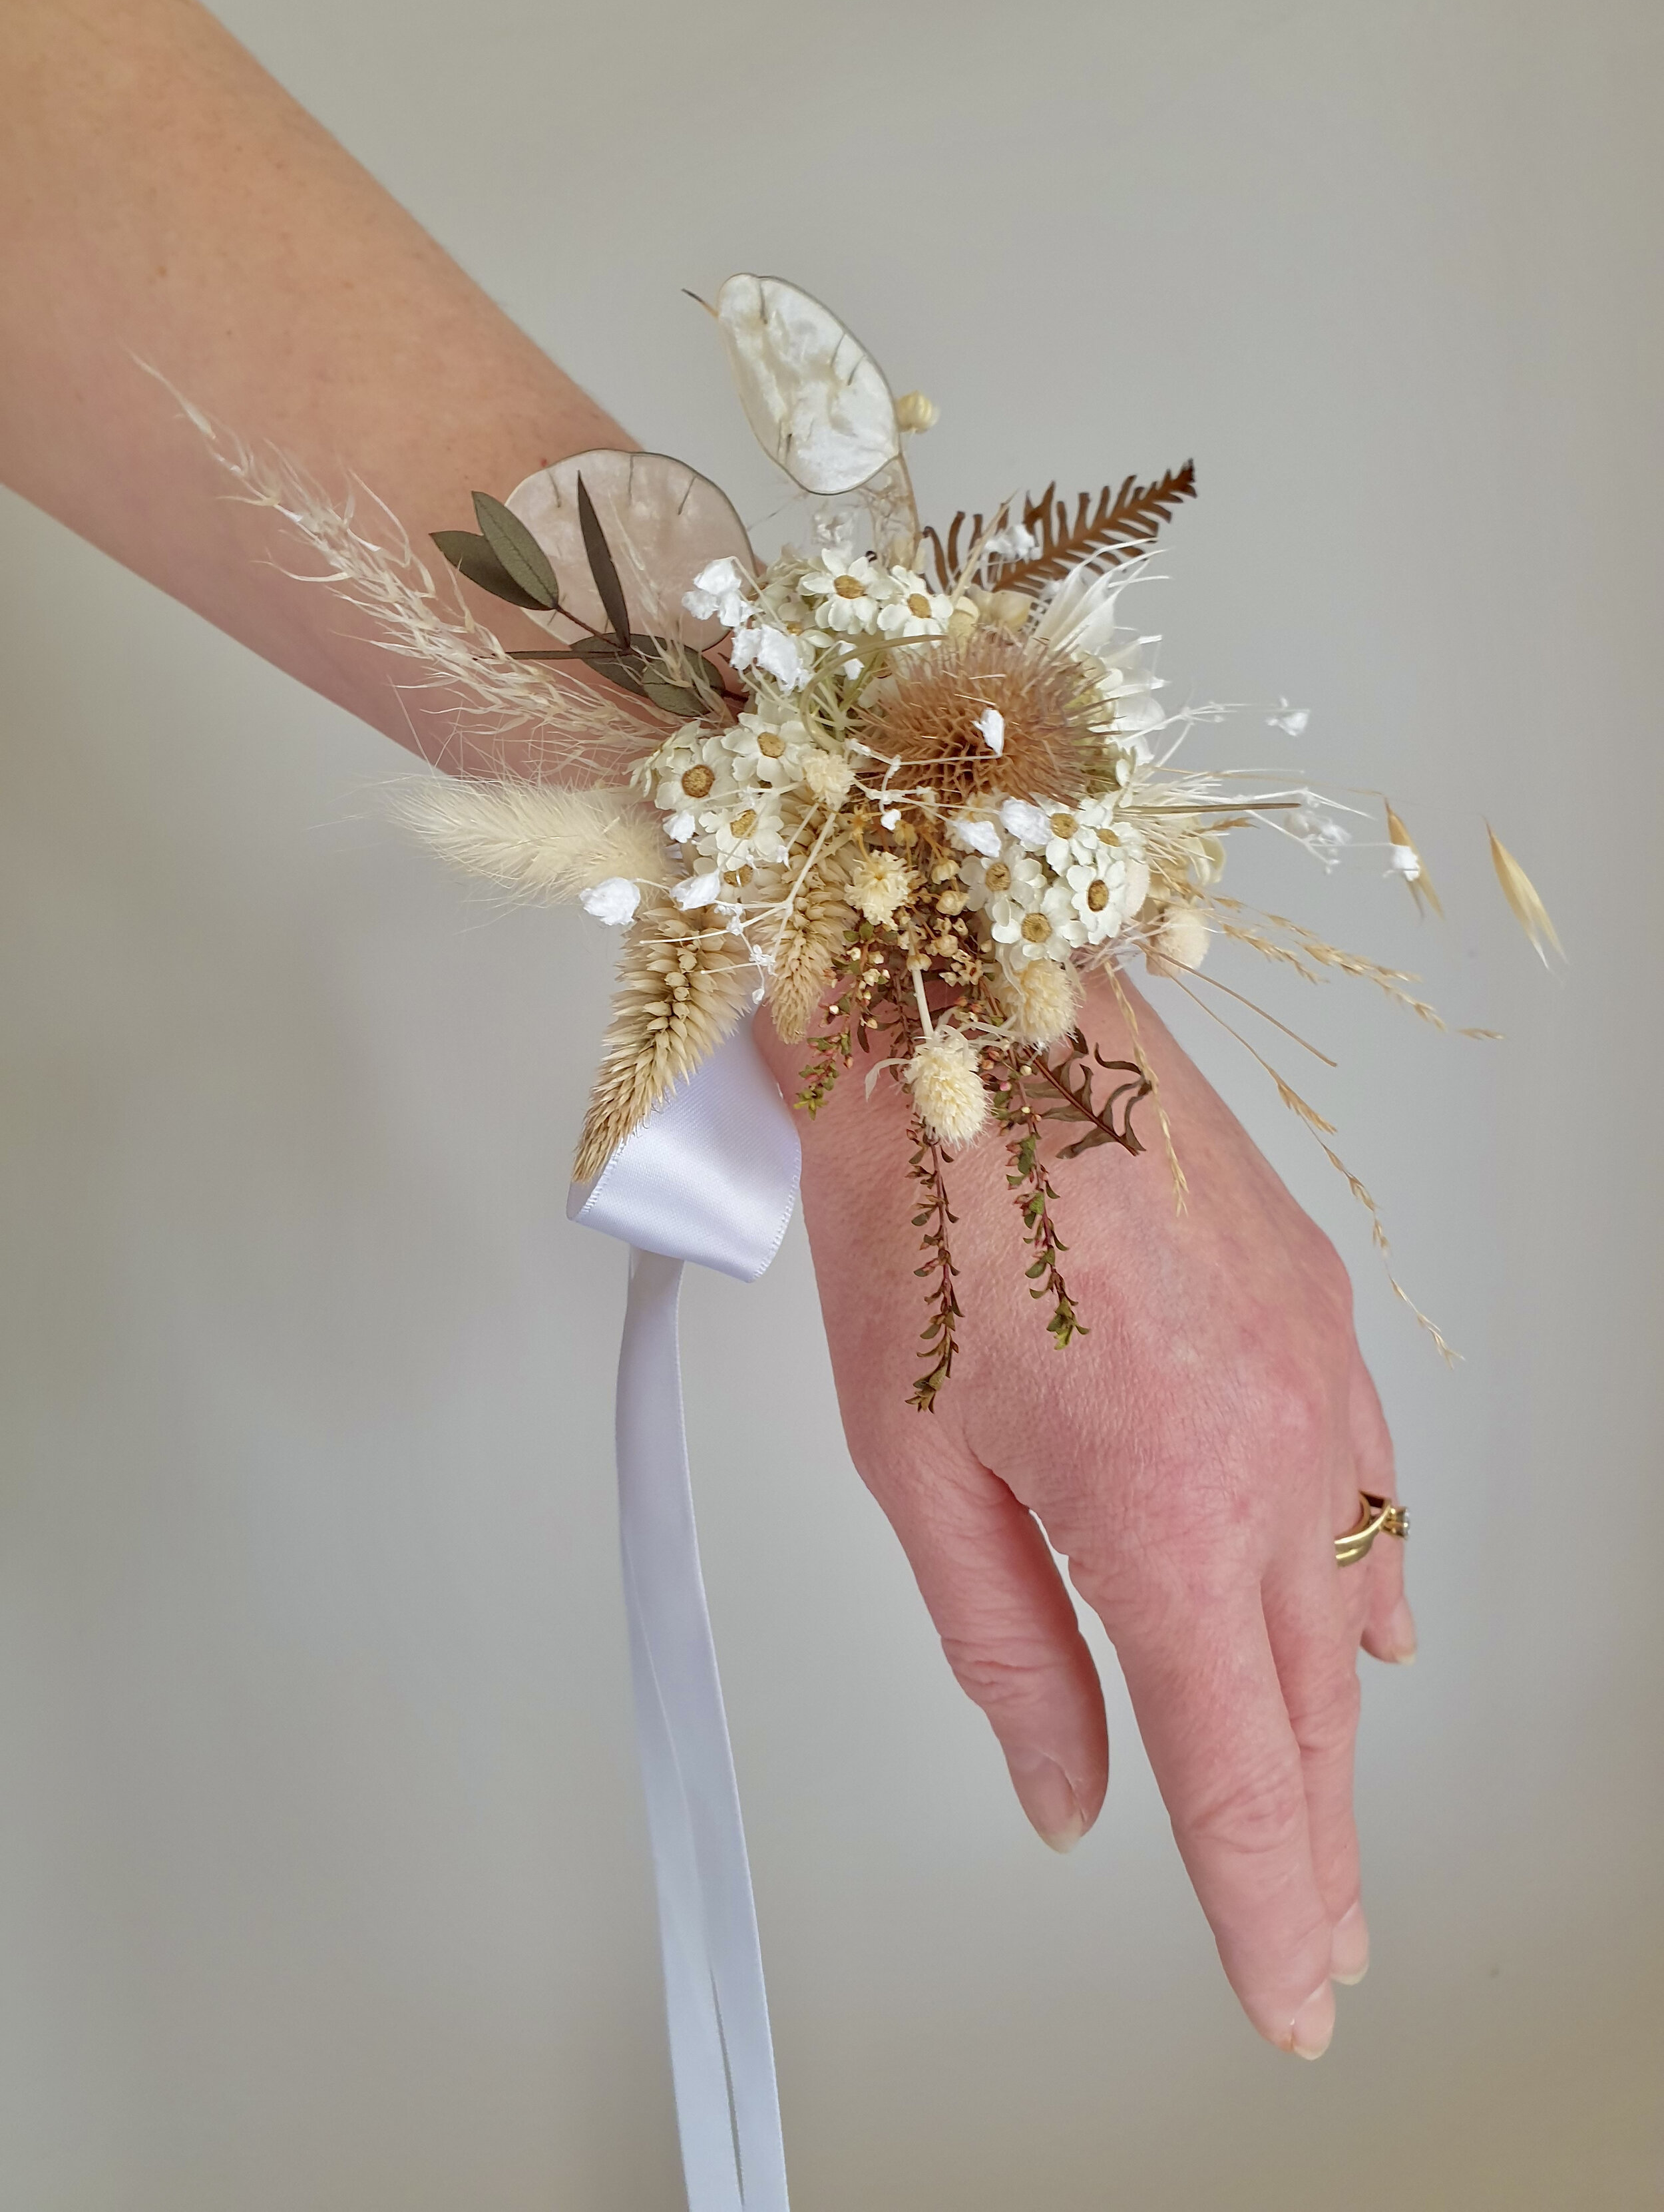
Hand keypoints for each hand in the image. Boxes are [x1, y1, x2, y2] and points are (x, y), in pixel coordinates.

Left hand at [754, 976, 1414, 2057]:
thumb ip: (1009, 1648)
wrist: (976, 1012)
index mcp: (1166, 1521)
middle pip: (1309, 1710)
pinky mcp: (1321, 1313)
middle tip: (1322, 1944)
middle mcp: (1276, 1461)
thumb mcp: (916, 1465)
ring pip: (1350, 1607)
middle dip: (1316, 1845)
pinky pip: (1371, 1486)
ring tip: (1323, 1816)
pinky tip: (1368, 1621)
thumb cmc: (918, 1216)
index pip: (1238, 1776)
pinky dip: (1366, 1578)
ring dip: (1334, 1725)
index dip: (1268, 1908)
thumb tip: (1067, 1794)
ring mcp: (1319, 1380)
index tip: (1291, 1999)